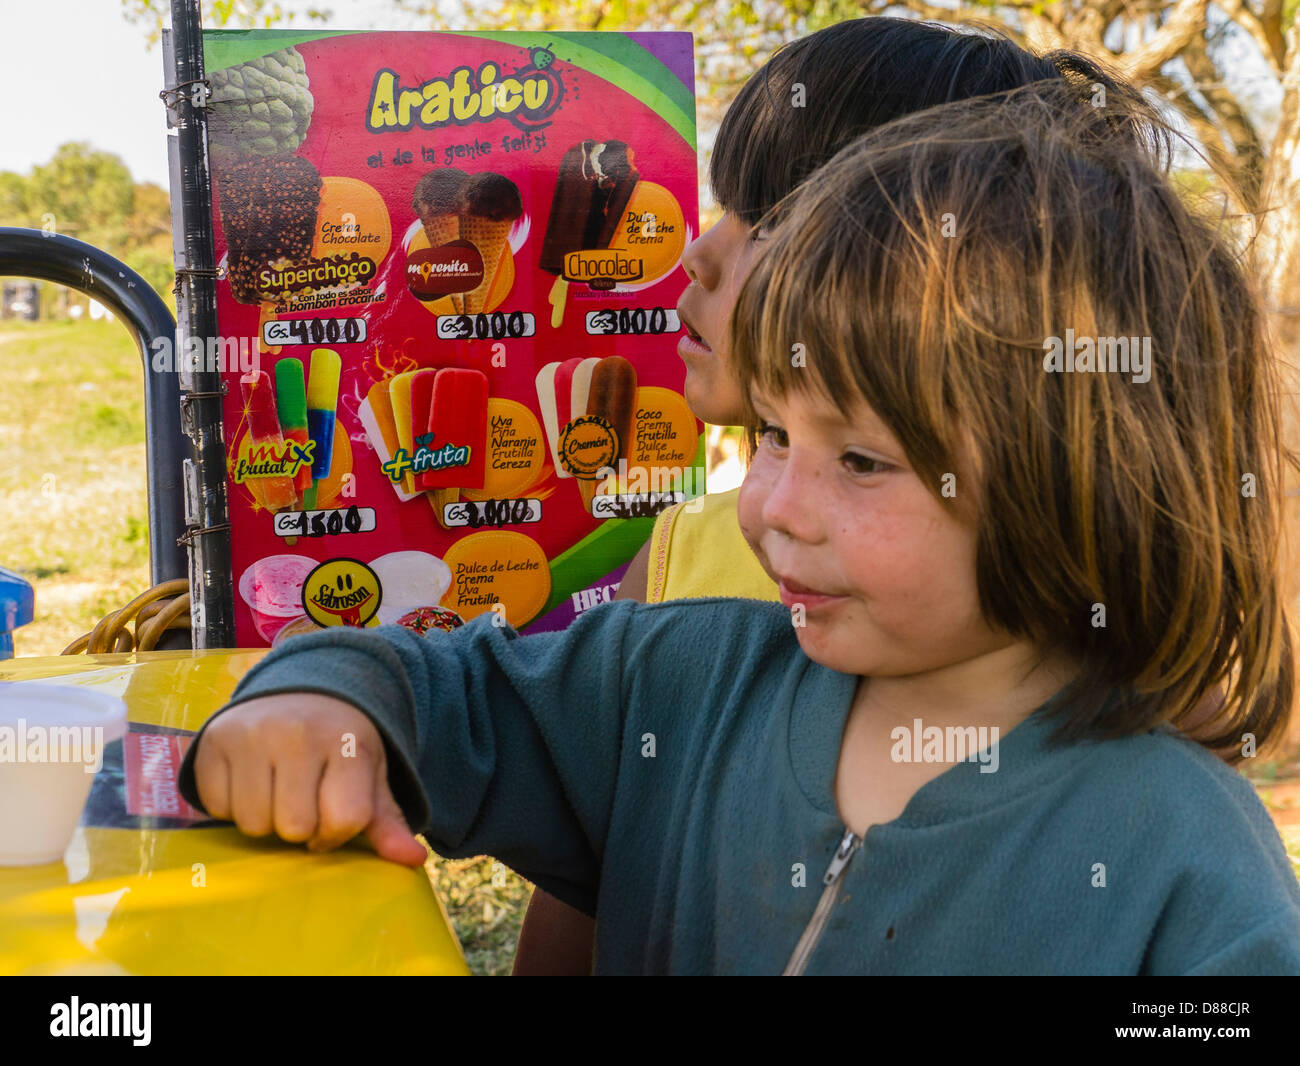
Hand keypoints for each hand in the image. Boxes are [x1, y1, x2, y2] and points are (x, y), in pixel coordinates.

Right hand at [193, 693, 427, 866]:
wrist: (298, 692)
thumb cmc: (338, 744)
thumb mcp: (369, 774)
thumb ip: (387, 821)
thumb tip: (414, 860)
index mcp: (346, 742)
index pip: (345, 819)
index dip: (338, 833)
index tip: (333, 817)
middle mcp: (297, 733)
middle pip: (294, 828)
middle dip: (300, 828)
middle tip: (302, 800)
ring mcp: (250, 735)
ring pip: (253, 824)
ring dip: (265, 820)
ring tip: (275, 790)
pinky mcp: (212, 741)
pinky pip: (217, 808)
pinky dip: (231, 806)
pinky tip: (248, 780)